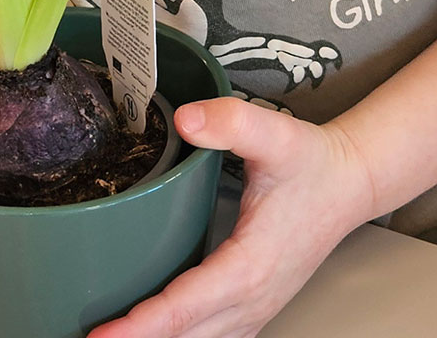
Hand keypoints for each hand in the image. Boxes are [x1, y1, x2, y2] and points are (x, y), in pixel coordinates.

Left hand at [88, 97, 374, 337]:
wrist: (349, 182)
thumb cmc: (313, 163)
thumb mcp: (274, 133)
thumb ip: (229, 122)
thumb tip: (185, 120)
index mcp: (250, 266)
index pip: (185, 307)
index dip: (140, 326)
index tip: (101, 335)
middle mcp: (251, 299)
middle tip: (87, 336)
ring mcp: (255, 309)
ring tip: (111, 336)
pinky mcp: (254, 306)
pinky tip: (153, 332)